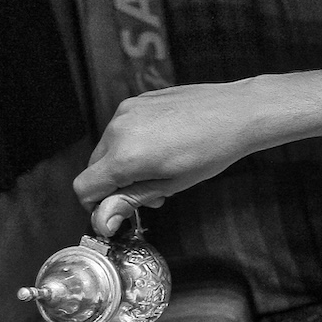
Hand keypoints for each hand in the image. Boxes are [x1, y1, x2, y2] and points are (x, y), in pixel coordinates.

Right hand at [73, 81, 271, 233]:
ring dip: (125, 163)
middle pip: (95, 167)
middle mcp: (118, 129)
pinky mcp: (137, 100)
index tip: (119, 209)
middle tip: (151, 193)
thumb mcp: (171, 184)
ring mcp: (127, 111)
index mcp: (124, 155)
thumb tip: (103, 221)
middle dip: (116, 185)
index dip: (98, 205)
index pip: (84, 188)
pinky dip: (134, 142)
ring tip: (161, 168)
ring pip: (109, 148)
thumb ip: (131, 200)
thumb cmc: (212, 150)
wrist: (237, 112)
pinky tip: (164, 146)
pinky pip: (123, 128)